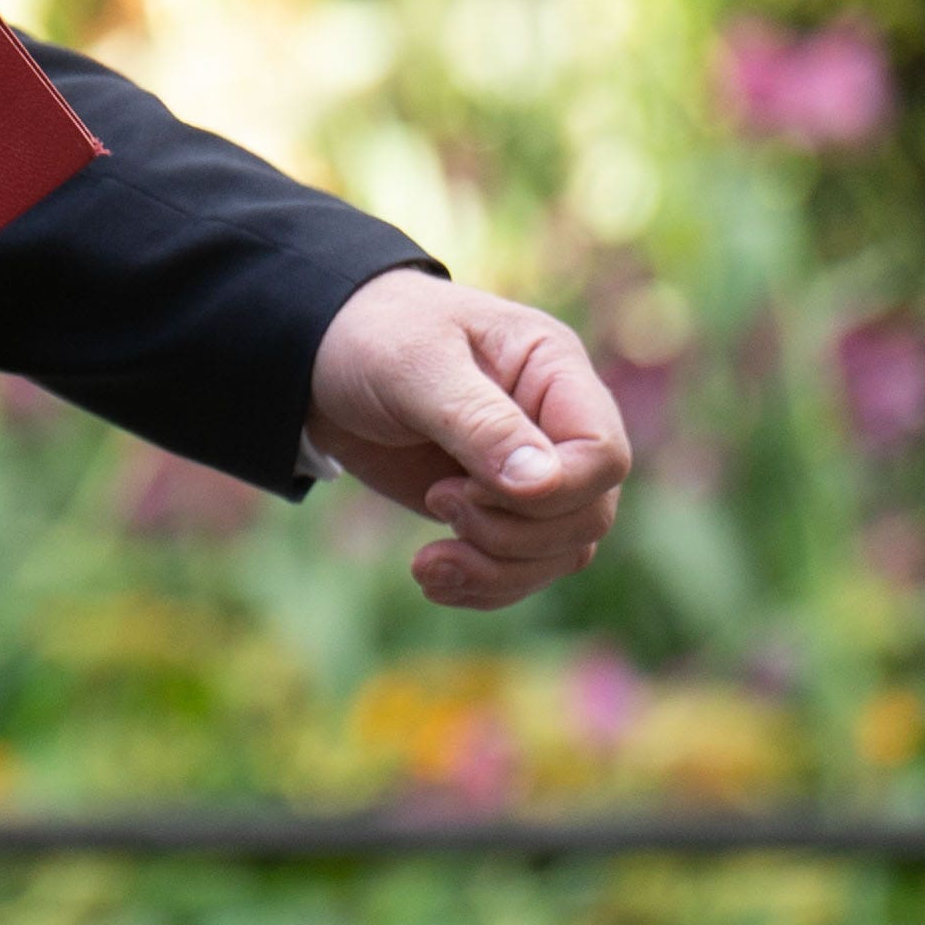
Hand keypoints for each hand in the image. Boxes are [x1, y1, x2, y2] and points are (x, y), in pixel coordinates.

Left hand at [306, 268, 632, 609]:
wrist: (321, 362)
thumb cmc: (372, 338)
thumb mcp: (417, 367)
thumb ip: (480, 422)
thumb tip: (544, 485)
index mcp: (554, 368)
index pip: (603, 454)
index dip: (552, 492)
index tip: (465, 486)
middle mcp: (557, 424)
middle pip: (589, 515)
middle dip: (512, 535)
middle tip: (438, 502)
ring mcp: (533, 472)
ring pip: (562, 554)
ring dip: (495, 572)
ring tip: (426, 564)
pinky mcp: (500, 510)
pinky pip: (524, 570)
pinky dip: (482, 587)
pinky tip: (430, 574)